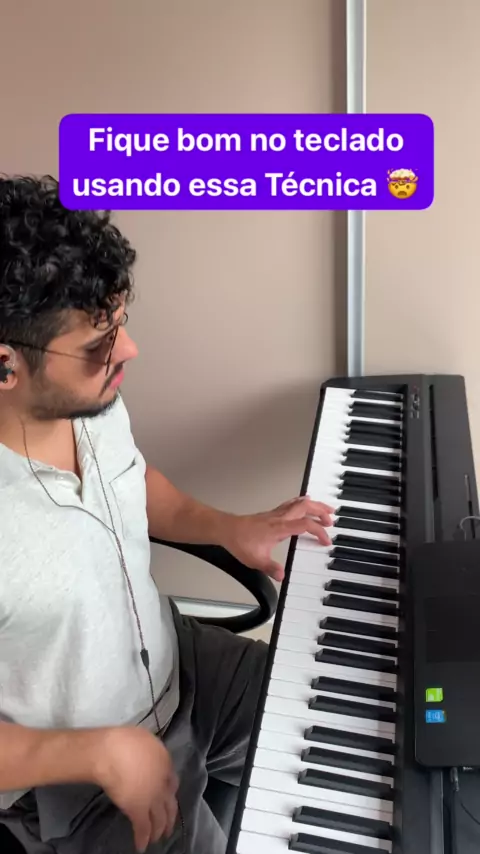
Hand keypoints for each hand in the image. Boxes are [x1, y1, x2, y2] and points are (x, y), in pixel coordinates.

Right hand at [94, 727, 178, 852]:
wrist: (112, 753)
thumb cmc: (124, 741)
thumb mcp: (145, 739)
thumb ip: (151, 753)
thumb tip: (147, 757)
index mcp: (165, 763)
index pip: (172, 781)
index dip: (170, 791)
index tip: (167, 797)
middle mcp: (162, 783)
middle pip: (170, 804)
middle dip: (170, 818)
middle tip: (168, 828)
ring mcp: (152, 798)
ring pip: (160, 819)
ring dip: (159, 831)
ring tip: (157, 839)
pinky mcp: (138, 810)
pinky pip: (143, 828)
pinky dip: (142, 839)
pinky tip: (141, 847)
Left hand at [224, 495, 334, 581]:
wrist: (227, 529)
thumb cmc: (240, 541)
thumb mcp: (255, 560)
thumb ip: (270, 568)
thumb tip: (282, 576)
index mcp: (279, 528)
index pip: (305, 525)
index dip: (318, 531)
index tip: (326, 540)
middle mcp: (280, 518)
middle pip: (305, 507)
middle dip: (321, 511)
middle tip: (332, 518)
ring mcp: (276, 514)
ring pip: (299, 503)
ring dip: (314, 505)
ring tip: (326, 509)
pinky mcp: (272, 514)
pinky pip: (291, 504)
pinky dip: (302, 502)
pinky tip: (305, 502)